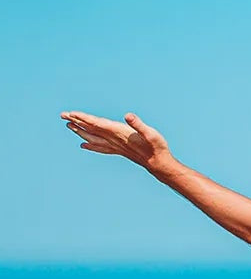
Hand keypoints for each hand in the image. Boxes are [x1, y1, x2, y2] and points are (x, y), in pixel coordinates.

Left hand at [60, 110, 174, 173]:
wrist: (160, 165)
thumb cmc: (157, 148)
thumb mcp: (151, 133)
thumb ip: (139, 125)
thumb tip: (128, 116)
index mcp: (119, 133)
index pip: (97, 124)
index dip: (84, 118)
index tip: (71, 114)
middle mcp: (115, 140)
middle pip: (92, 130)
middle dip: (77, 122)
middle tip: (63, 116)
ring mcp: (116, 146)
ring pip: (94, 138)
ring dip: (81, 132)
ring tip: (69, 126)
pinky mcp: (120, 150)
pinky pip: (101, 147)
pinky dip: (91, 145)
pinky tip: (84, 145)